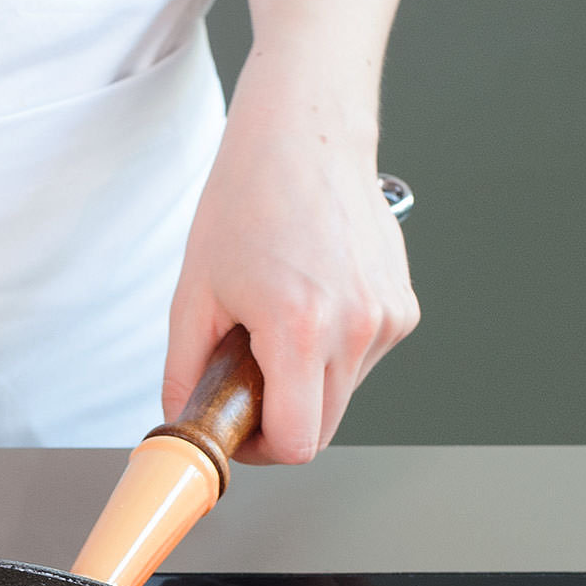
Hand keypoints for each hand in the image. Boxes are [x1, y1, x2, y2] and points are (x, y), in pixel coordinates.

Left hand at [164, 57, 418, 463]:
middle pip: (322, 428)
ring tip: (274, 326)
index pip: (297, 444)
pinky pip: (363, 361)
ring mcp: (387, 318)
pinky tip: (308, 305)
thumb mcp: (194, 292)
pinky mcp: (402, 306)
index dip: (261, 449)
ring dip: (306, 383)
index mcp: (302, 329)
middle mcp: (358, 328)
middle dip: (280, 419)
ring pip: (343, 396)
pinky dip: (332, 353)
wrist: (304, 136)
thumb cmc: (248, 199)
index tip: (240, 430)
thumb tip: (182, 420)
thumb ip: (184, 370)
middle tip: (245, 382)